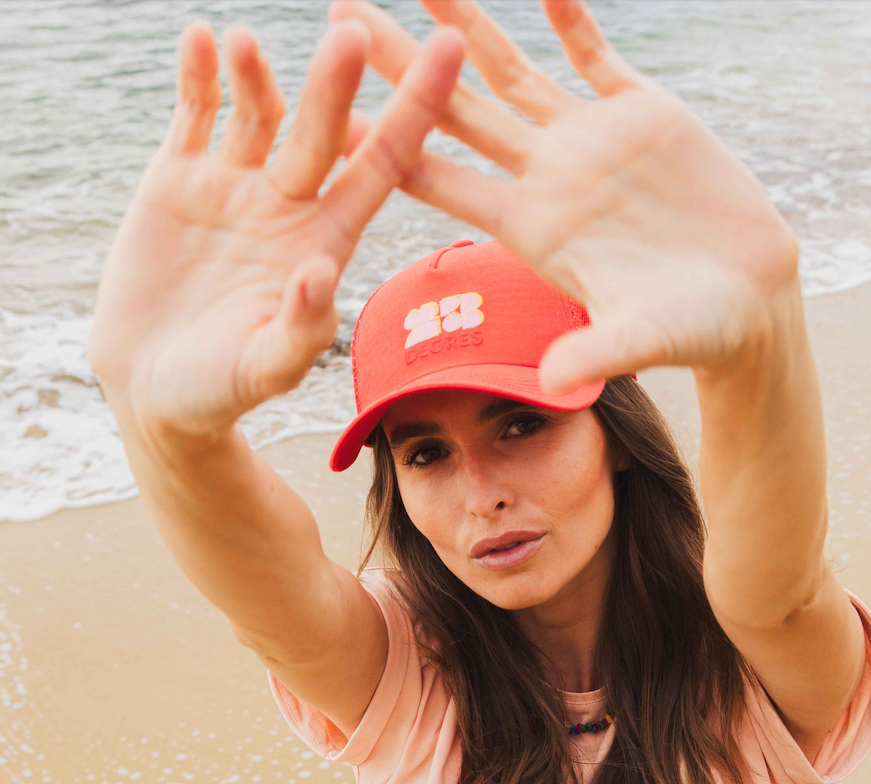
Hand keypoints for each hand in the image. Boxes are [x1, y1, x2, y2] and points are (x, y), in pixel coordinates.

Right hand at [88, 18, 464, 444]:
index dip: (415, 112)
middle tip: (356, 32)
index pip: (384, 167)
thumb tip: (320, 273)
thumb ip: (300, 328)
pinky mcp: (179, 180)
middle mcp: (290, 206)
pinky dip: (198, 77)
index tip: (447, 55)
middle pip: (324, 131)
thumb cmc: (221, 392)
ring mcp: (235, 188)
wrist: (154, 391)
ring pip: (258, 113)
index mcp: (328, 242)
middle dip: (339, 82)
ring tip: (249, 44)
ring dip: (260, 75)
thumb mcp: (265, 370)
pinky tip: (201, 41)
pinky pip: (195, 115)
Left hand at [330, 0, 800, 393]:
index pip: (445, 182)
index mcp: (533, 230)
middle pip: (457, 113)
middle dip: (402, 65)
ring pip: (512, 72)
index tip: (332, 110)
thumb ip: (594, 352)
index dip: (389, 144)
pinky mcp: (642, 113)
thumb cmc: (694, 332)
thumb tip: (549, 385)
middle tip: (342, 12)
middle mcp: (549, 179)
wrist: (750, 299)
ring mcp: (591, 142)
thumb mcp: (642, 340)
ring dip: (465, 26)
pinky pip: (594, 54)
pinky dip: (569, 16)